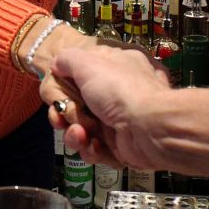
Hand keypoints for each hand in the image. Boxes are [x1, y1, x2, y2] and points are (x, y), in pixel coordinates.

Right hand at [45, 44, 171, 168]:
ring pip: (83, 130)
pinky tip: (95, 146)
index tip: (58, 95)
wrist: (151, 130)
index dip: (65, 88)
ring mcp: (119, 120)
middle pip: (77, 106)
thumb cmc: (121, 91)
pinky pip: (95, 149)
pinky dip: (91, 150)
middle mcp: (118, 93)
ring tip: (81, 135)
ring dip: (75, 135)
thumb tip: (57, 65)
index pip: (81, 75)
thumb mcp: (88, 62)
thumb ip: (67, 59)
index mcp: (115, 68)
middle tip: (66, 118)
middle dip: (67, 115)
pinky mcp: (120, 146)